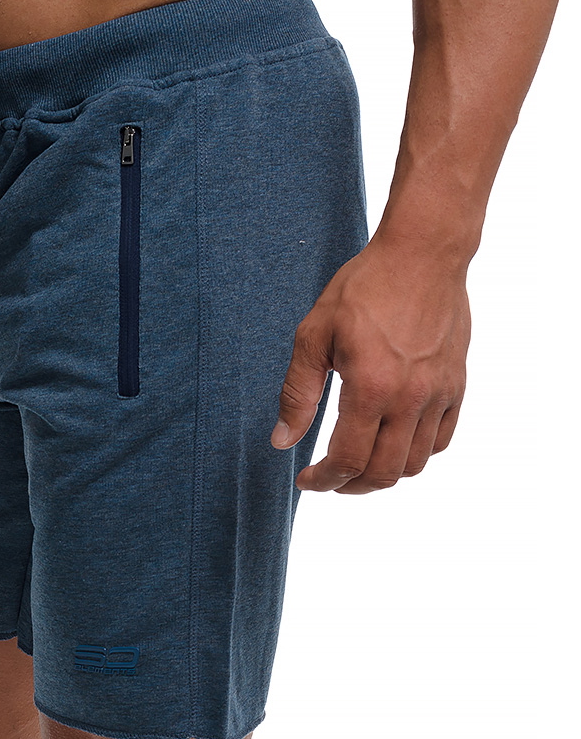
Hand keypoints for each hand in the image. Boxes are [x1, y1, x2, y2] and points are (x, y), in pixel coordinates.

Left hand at [271, 236, 470, 492]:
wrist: (424, 252)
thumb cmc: (365, 287)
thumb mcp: (315, 334)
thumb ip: (298, 393)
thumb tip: (282, 442)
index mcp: (371, 387)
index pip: (348, 461)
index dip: (324, 481)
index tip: (307, 481)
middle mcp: (410, 398)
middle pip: (384, 473)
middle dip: (351, 486)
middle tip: (331, 479)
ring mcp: (439, 394)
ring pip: (416, 464)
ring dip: (384, 474)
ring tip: (360, 464)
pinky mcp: (456, 385)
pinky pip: (441, 440)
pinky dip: (417, 453)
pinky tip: (393, 441)